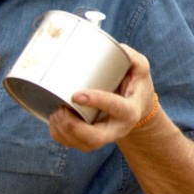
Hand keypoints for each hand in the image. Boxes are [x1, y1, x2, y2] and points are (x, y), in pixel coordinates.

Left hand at [46, 44, 165, 151]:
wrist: (136, 107)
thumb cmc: (135, 84)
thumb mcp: (140, 69)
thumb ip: (131, 57)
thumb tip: (116, 48)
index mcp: (130, 110)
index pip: (116, 108)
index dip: (97, 102)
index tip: (76, 95)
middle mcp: (117, 129)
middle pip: (95, 139)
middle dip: (73, 127)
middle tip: (60, 110)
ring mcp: (104, 137)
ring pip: (82, 144)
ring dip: (63, 132)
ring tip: (55, 112)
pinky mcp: (91, 140)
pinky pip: (73, 144)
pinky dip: (59, 135)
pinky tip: (53, 121)